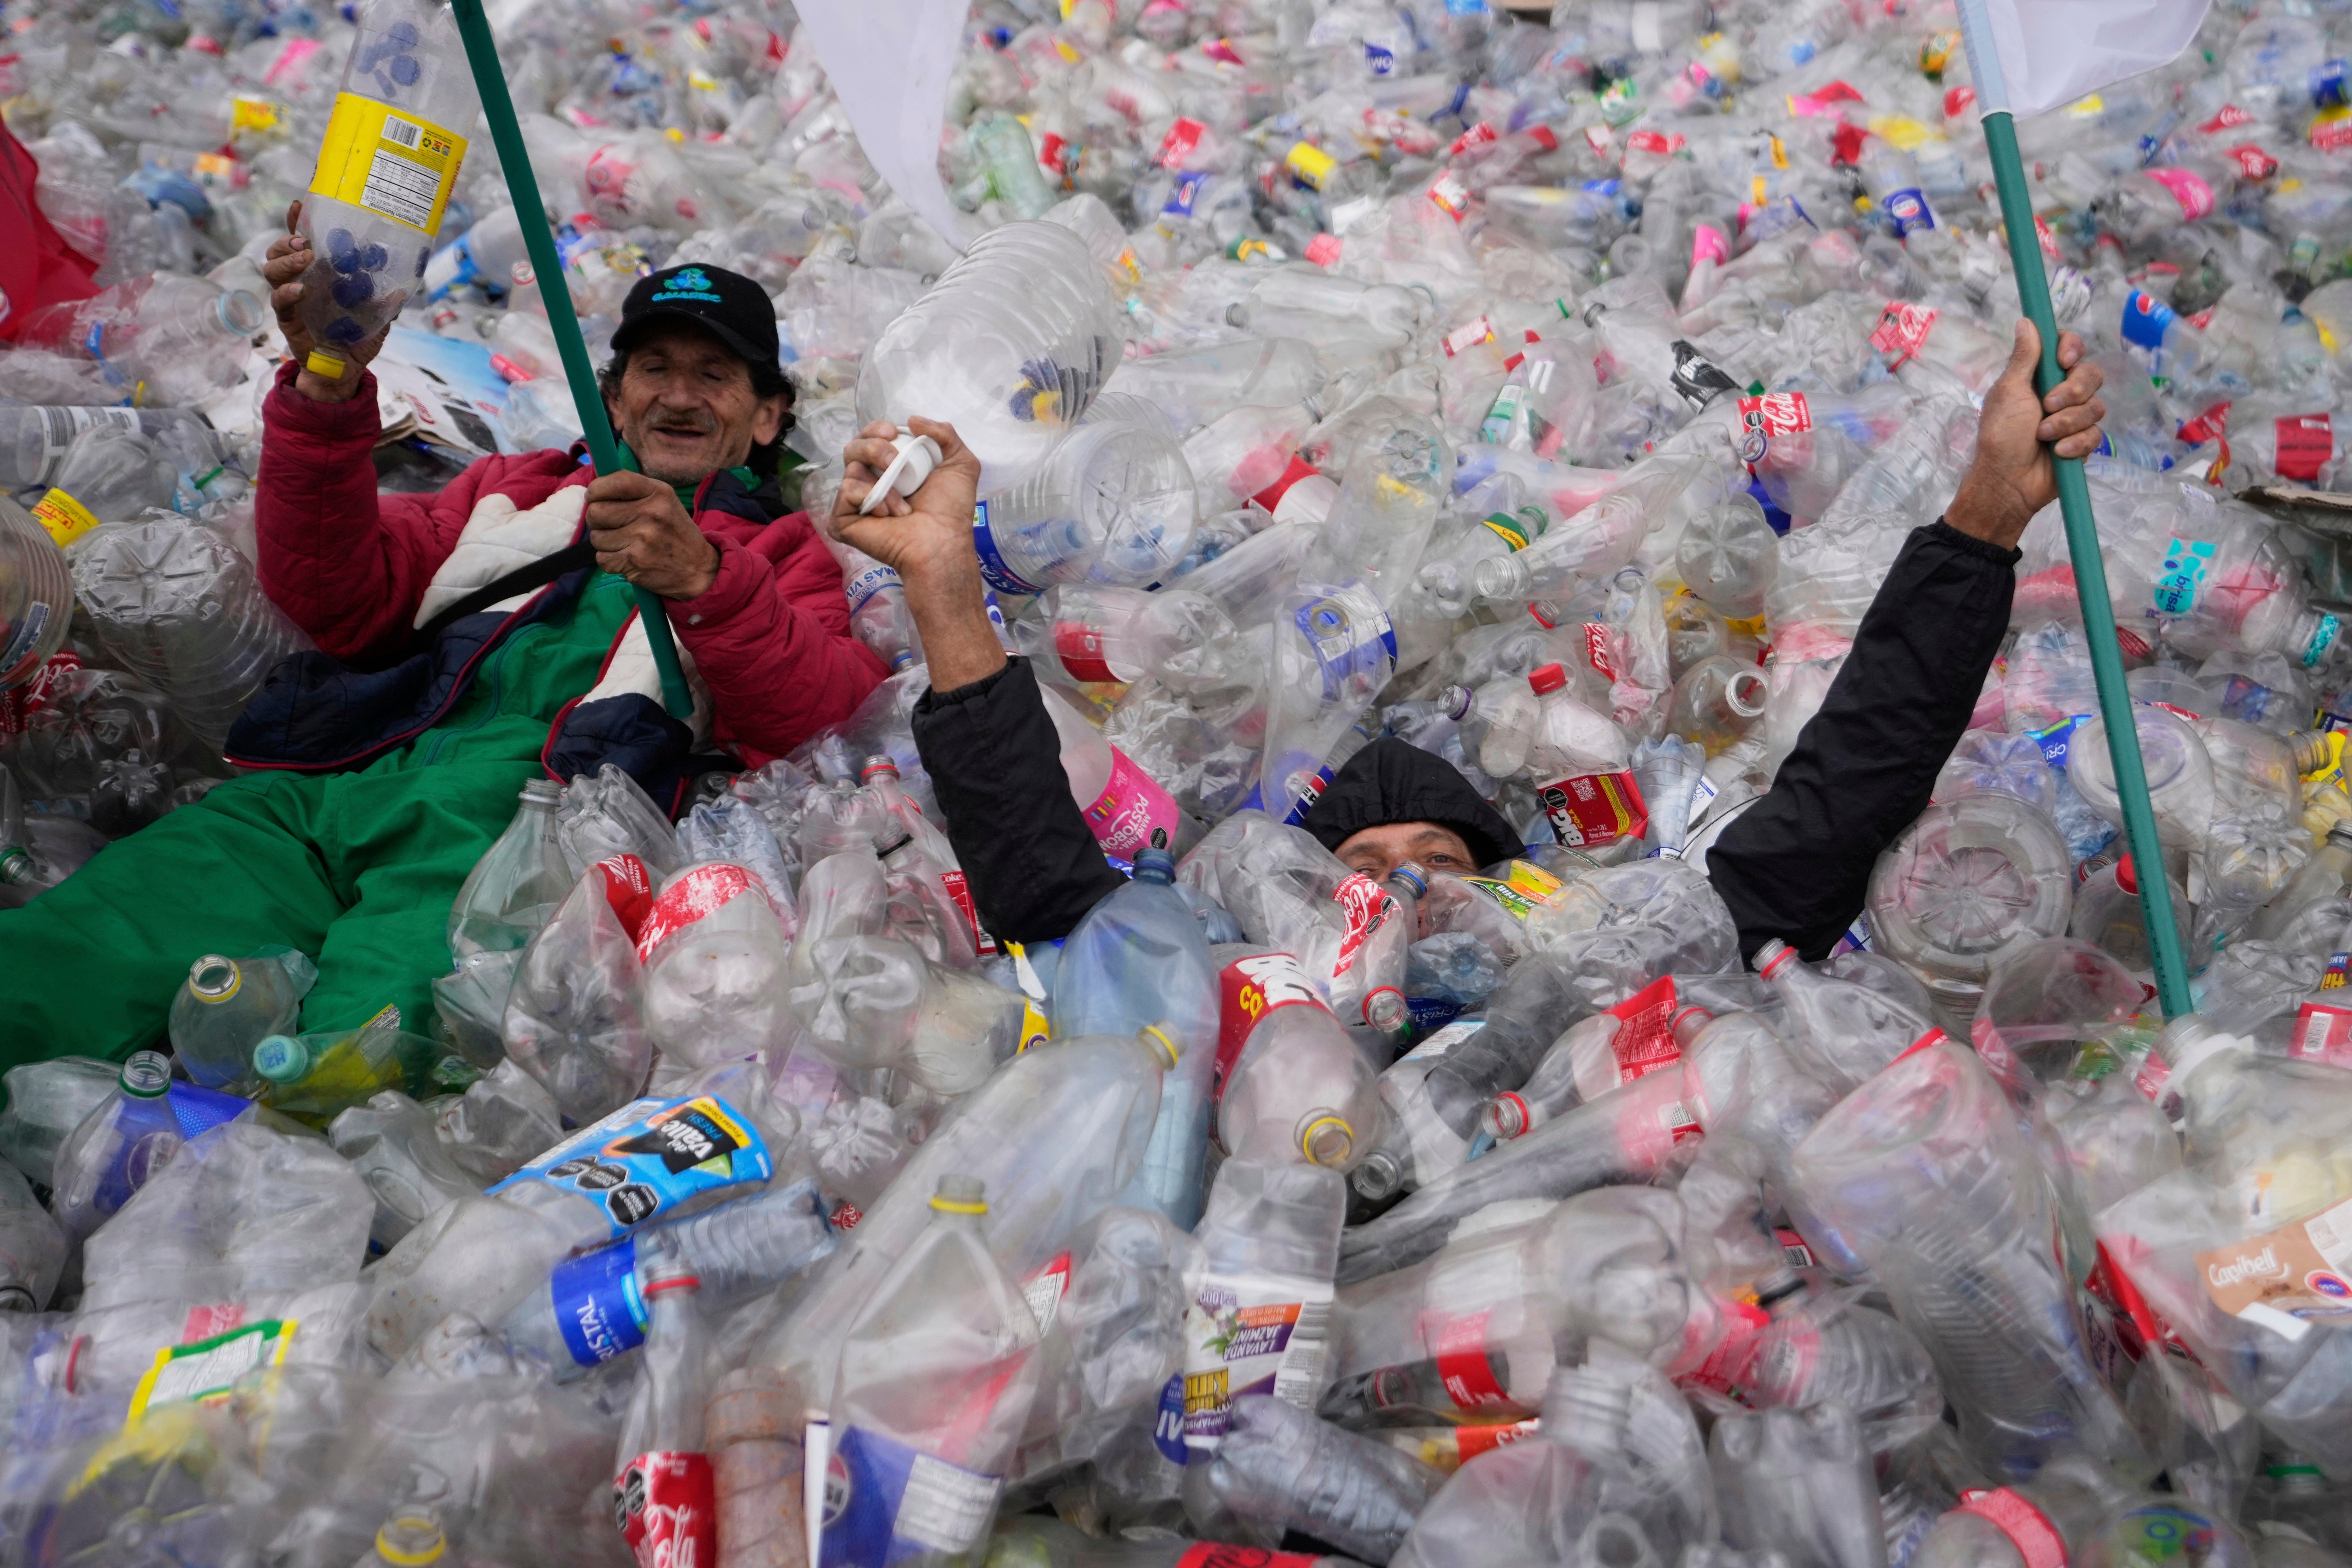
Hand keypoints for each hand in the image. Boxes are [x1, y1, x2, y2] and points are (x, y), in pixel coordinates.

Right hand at [264, 200, 399, 403]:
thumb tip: (401, 288)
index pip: (304, 241)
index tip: (301, 203)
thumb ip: (386, 303)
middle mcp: (301, 280)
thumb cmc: (356, 338)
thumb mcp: (377, 318)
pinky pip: (279, 301)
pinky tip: (302, 289)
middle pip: (280, 250)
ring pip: (271, 269)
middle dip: (288, 239)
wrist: (344, 371)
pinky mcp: (287, 319)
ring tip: (306, 257)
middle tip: (307, 240)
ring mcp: (291, 298)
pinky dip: (287, 292)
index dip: (299, 221)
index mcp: (321, 273)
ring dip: (286, 259)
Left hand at [585, 469, 721, 599]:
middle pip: (596, 511)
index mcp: (658, 492)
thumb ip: (634, 491)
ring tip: (624, 543)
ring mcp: (642, 539)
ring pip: (596, 537)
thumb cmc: (675, 532)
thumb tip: (594, 489)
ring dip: (605, 542)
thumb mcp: (665, 501)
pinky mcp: (634, 562)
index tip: (596, 497)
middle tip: (611, 524)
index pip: (613, 482)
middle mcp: (651, 513)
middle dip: (597, 520)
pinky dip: (610, 560)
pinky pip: (601, 559)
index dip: (596, 490)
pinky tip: (627, 558)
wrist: (699, 569)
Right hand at [832, 417, 985, 583]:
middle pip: (853, 447)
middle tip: (894, 462)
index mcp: (891, 466)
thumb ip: (944, 433)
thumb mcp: (960, 463)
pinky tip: (887, 516)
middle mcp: (870, 480)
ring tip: (903, 506)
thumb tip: (912, 419)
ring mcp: (856, 501)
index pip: (870, 436)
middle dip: (874, 447)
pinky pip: (845, 493)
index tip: (893, 431)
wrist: (942, 541)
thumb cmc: (951, 509)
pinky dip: (869, 499)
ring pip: (850, 469)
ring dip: (883, 483)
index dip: (876, 428)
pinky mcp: (843, 520)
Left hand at [1947, 318, 2105, 550]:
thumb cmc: (2000, 436)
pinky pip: (2096, 433)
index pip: (2069, 348)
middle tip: (2048, 406)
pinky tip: (2058, 452)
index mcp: (2039, 377)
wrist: (2007, 482)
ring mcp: (2073, 419)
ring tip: (2043, 436)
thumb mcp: (2008, 391)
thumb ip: (2024, 357)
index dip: (2072, 349)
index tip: (2064, 360)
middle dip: (2072, 391)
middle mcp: (2059, 394)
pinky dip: (2076, 443)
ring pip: (2095, 405)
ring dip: (2068, 422)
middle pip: (2090, 374)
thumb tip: (2026, 321)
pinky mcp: (2083, 442)